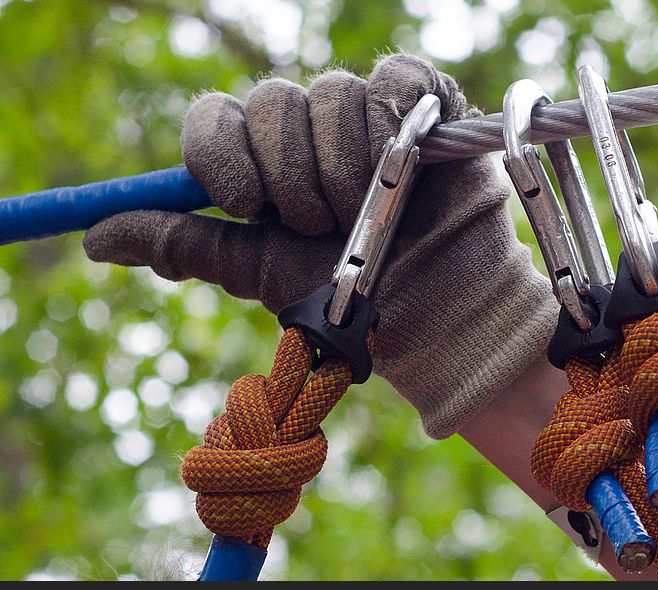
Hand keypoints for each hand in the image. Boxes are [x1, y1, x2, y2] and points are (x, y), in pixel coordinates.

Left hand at [83, 54, 557, 438]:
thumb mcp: (254, 271)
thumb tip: (95, 239)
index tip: (245, 204)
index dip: (221, 156)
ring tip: (375, 216)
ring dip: (346, 169)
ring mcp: (363, 113)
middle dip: (291, 175)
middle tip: (320, 224)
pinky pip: (390, 81)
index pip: (214, 119)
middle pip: (269, 103)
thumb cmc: (347, 298)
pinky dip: (393, 125)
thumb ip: (182, 244)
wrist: (431, 311)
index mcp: (262, 164)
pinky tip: (407, 167)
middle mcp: (306, 131)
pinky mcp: (422, 102)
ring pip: (329, 94)